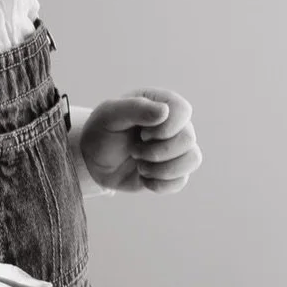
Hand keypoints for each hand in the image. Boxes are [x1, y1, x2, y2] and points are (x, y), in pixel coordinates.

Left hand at [78, 89, 199, 194]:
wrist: (94, 160)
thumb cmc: (102, 130)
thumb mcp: (110, 114)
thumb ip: (135, 108)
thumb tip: (164, 111)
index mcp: (161, 102)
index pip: (182, 111)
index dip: (165, 128)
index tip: (142, 134)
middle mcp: (174, 124)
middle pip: (188, 139)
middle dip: (157, 152)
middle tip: (134, 151)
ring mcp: (176, 148)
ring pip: (192, 160)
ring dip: (161, 169)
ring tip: (140, 166)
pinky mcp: (173, 171)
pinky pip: (181, 181)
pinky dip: (159, 184)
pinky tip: (143, 177)